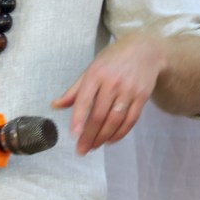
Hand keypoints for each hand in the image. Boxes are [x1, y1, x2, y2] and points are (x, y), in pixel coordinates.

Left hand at [51, 33, 164, 154]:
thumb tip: (55, 105)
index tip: (73, 136)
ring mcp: (129, 91)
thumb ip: (74, 90)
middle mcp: (112, 83)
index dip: (78, 119)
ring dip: (103, 137)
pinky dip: (120, 133)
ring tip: (93, 147)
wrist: (145, 50)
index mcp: (95, 75)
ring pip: (115, 120)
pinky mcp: (142, 97)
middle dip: (89, 135)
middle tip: (82, 150)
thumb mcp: (90, 70)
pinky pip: (131, 120)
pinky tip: (110, 140)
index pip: (84, 101)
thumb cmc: (112, 61)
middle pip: (99, 114)